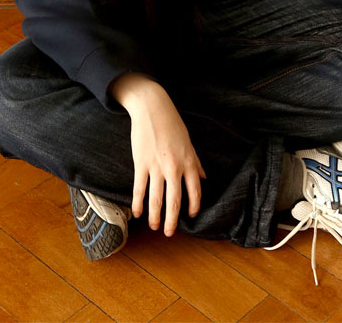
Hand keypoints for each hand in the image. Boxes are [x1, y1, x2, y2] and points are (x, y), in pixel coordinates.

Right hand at [109, 72, 204, 234]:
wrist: (152, 108)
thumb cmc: (172, 124)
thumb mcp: (188, 142)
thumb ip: (195, 162)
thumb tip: (204, 178)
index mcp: (188, 161)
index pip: (195, 190)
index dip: (193, 206)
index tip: (190, 217)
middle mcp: (174, 167)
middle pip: (174, 200)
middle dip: (172, 220)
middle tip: (170, 233)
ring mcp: (156, 166)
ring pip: (156, 199)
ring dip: (155, 216)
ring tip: (154, 226)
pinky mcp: (141, 164)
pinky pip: (139, 188)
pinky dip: (138, 203)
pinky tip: (137, 213)